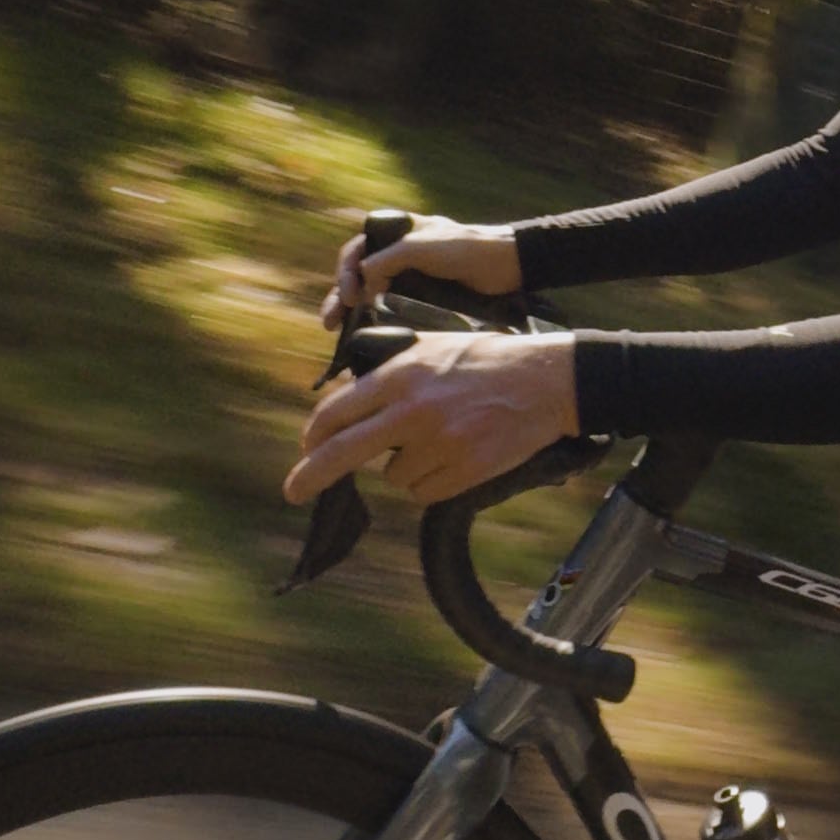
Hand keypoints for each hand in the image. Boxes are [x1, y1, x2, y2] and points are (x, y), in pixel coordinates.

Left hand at [284, 333, 577, 506]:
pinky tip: (456, 458)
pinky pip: (425, 492)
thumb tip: (349, 400)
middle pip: (344, 452)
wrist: (546, 380)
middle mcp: (414, 411)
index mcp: (400, 376)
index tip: (305, 447)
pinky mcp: (466, 469)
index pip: (338, 411)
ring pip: (394, 476)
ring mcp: (441, 443)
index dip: (314, 434)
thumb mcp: (432, 348)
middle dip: (311, 475)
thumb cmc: (487, 359)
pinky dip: (433, 482)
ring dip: (405, 468)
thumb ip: (389, 371)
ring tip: (440, 442)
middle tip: (293, 492)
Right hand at [322, 217, 524, 329]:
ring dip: (351, 313)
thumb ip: (387, 260)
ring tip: (336, 332)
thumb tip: (362, 281)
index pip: (357, 251)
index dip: (345, 272)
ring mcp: (409, 279)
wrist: (506, 265)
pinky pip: (392, 310)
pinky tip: (365, 338)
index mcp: (394, 234)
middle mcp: (397, 256)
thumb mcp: (420, 247)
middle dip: (339, 298)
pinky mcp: (422, 300)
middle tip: (330, 321)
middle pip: (357, 277)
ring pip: (370, 295)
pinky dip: (376, 322)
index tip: (349, 295)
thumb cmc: (464, 247)